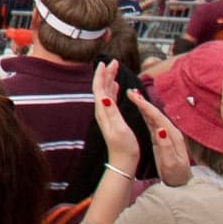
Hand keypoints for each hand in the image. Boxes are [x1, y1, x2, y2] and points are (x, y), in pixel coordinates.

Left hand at [90, 59, 141, 174]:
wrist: (123, 162)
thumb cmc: (124, 147)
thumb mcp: (119, 128)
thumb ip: (112, 112)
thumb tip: (105, 96)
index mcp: (103, 111)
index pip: (99, 88)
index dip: (101, 74)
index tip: (105, 62)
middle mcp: (102, 111)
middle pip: (101, 87)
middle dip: (106, 73)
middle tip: (114, 61)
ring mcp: (106, 115)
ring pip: (105, 92)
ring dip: (109, 79)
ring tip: (115, 69)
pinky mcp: (112, 118)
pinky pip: (110, 98)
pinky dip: (112, 89)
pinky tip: (116, 86)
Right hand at [125, 71, 192, 183]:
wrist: (182, 184)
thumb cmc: (176, 175)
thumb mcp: (171, 163)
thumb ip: (166, 146)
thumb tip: (160, 129)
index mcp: (173, 136)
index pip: (158, 117)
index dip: (146, 106)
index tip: (135, 97)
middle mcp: (170, 132)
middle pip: (155, 114)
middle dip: (143, 102)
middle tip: (130, 92)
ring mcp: (166, 135)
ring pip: (153, 116)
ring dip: (143, 105)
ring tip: (133, 96)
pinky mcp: (162, 139)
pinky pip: (152, 122)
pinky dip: (145, 113)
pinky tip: (140, 108)